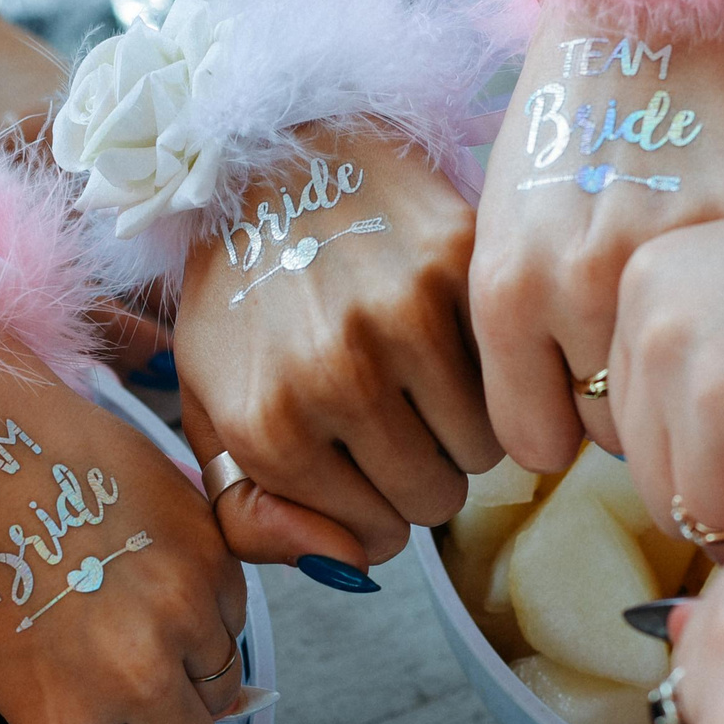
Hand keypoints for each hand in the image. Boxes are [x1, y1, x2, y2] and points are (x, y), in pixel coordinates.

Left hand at [0, 359, 245, 723]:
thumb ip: (76, 718)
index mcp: (65, 722)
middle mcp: (135, 677)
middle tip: (129, 686)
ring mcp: (183, 610)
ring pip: (224, 684)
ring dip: (192, 666)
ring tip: (134, 615)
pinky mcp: (212, 549)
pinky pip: (235, 615)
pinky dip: (208, 607)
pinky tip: (151, 570)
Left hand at [175, 122, 498, 568]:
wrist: (264, 162)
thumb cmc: (240, 303)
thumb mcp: (212, 416)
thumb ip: (254, 518)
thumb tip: (349, 562)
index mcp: (268, 425)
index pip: (380, 537)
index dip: (376, 508)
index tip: (359, 462)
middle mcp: (336, 374)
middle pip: (439, 498)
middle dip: (420, 470)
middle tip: (393, 414)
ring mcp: (402, 314)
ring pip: (488, 443)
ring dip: (463, 425)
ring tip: (421, 377)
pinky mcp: (457, 260)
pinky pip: (511, 369)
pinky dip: (493, 367)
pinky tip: (449, 334)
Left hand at [472, 16, 723, 467]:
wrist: (646, 0)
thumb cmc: (566, 118)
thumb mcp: (504, 227)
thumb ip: (518, 330)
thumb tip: (548, 422)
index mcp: (507, 289)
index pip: (533, 443)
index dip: (557, 422)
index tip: (574, 392)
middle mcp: (578, 285)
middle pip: (612, 431)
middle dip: (622, 400)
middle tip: (634, 340)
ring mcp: (667, 260)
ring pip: (686, 399)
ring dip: (685, 373)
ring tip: (679, 312)